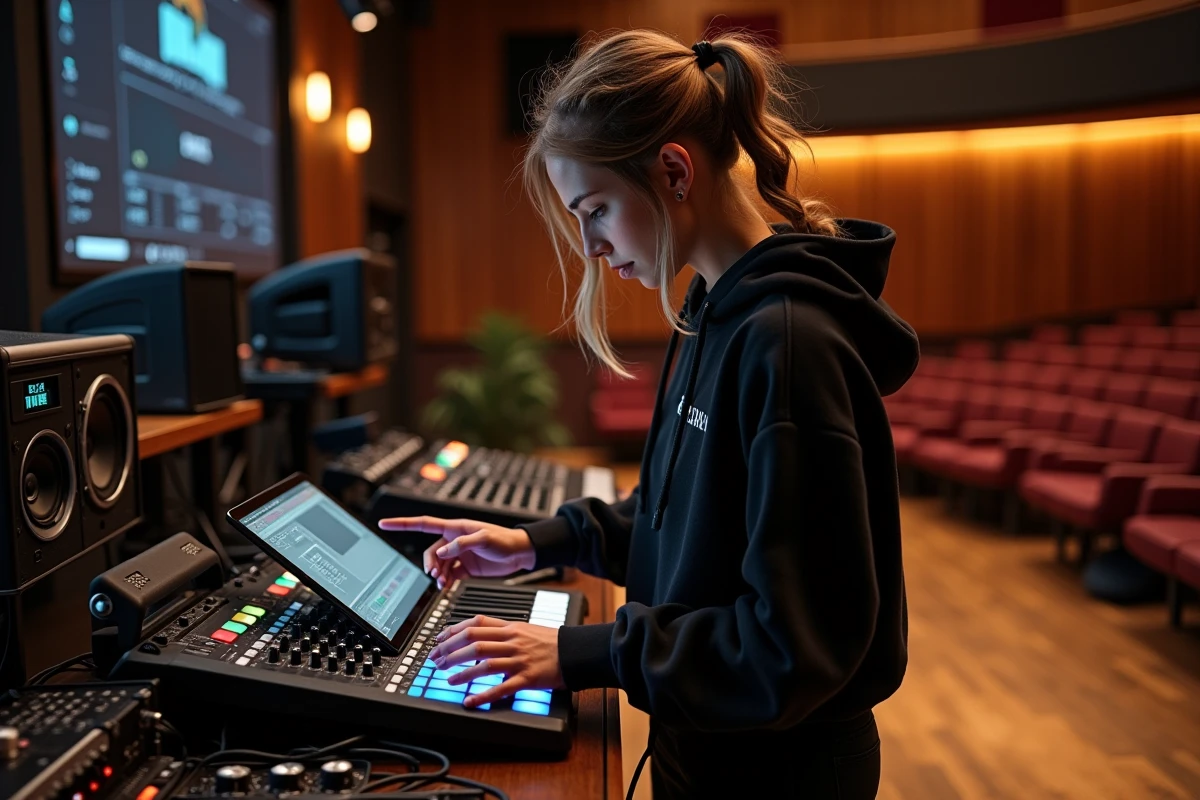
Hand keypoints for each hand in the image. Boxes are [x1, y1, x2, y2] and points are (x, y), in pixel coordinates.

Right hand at [377, 516, 535, 587]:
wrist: (520, 553)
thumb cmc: (505, 540)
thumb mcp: (484, 539)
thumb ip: (461, 545)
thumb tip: (442, 553)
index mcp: (455, 528)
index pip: (423, 524)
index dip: (402, 524)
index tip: (384, 523)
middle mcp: (454, 541)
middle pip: (430, 552)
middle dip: (429, 564)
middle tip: (435, 575)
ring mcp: (458, 555)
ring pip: (438, 565)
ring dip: (436, 575)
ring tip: (442, 583)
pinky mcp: (465, 568)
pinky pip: (448, 575)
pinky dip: (444, 582)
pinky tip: (446, 587)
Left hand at [428, 615, 562, 707]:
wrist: (576, 652)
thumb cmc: (552, 642)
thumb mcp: (527, 629)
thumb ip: (504, 632)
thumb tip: (480, 637)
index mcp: (511, 628)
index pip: (476, 624)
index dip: (453, 631)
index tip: (439, 639)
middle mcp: (512, 641)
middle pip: (474, 642)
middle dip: (450, 651)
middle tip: (437, 660)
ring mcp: (519, 660)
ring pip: (484, 663)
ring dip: (462, 672)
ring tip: (448, 679)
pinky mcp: (527, 679)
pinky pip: (501, 688)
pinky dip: (483, 696)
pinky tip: (470, 701)